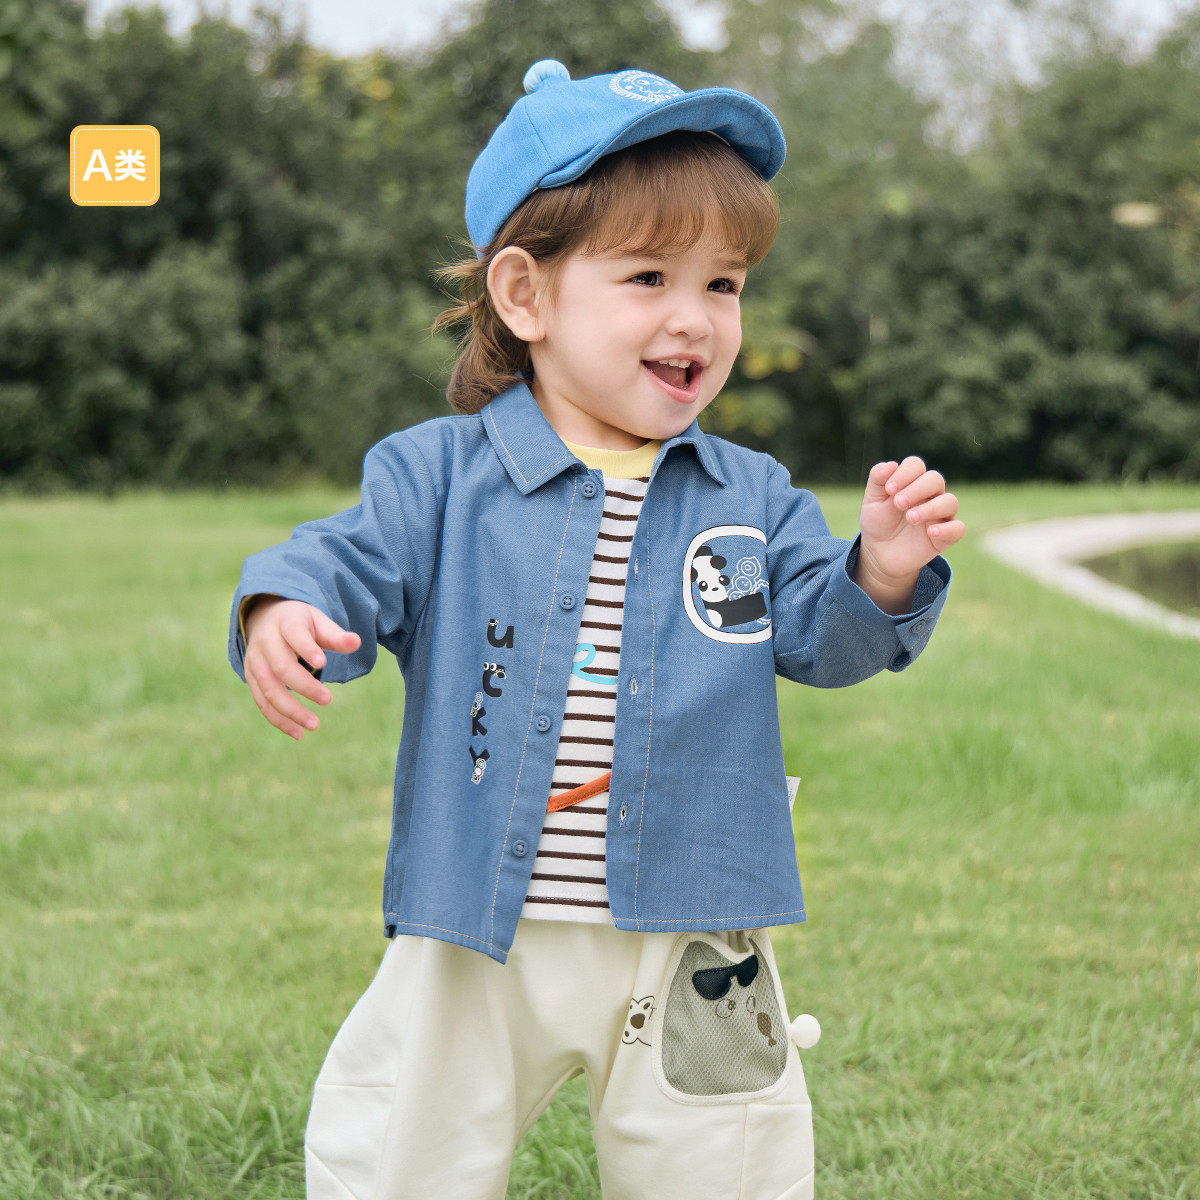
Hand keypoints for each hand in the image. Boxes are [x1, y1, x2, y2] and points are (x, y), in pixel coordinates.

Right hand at [243, 597, 361, 739]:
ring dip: (290, 710)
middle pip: (281, 666)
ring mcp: (255, 661)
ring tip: (314, 725)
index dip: (306, 648)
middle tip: (328, 700)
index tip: (322, 663)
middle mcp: (265, 642)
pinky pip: (262, 702)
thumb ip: (336, 636)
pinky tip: (298, 733)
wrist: (265, 619)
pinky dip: (278, 720)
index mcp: (285, 623)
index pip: (294, 634)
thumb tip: (357, 642)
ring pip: (269, 689)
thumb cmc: (301, 624)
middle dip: (304, 685)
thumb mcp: (318, 622)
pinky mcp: (251, 679)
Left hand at [856, 458, 963, 611]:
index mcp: (912, 482)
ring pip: (950, 501)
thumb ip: (877, 480)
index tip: (889, 489)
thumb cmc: (878, 522)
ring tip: (910, 518)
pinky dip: (947, 529)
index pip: (916, 465)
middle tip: (898, 503)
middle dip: (916, 489)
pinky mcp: (944, 536)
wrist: (878, 552)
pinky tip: (930, 532)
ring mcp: (939, 515)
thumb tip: (891, 464)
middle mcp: (930, 495)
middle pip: (935, 479)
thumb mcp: (872, 500)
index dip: (904, 473)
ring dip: (930, 508)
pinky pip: (958, 528)